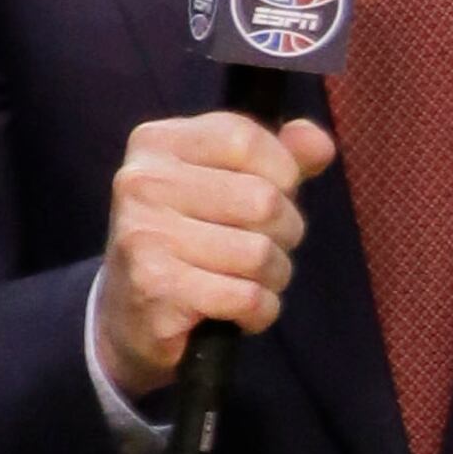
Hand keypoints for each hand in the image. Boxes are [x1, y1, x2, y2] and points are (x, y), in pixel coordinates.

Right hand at [93, 108, 333, 395]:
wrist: (132, 314)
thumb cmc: (193, 238)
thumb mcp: (232, 183)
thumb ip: (282, 158)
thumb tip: (319, 143)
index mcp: (158, 143)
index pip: (247, 139)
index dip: (283, 173)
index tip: (274, 195)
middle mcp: (142, 182)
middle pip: (263, 200)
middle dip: (285, 233)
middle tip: (263, 249)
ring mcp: (144, 235)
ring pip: (260, 253)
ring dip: (274, 277)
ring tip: (248, 281)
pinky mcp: (154, 288)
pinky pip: (248, 297)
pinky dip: (260, 312)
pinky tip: (239, 312)